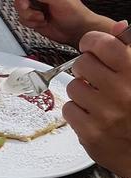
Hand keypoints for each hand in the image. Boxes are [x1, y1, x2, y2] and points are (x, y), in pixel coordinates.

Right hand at [14, 0, 113, 46]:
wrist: (76, 31)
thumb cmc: (74, 14)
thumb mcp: (59, 0)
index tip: (26, 3)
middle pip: (20, 1)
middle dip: (25, 8)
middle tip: (31, 10)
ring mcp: (36, 7)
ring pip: (20, 10)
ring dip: (29, 17)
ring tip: (42, 18)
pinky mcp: (33, 18)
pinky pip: (22, 19)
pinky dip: (30, 23)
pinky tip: (41, 22)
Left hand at [63, 22, 130, 177]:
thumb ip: (129, 53)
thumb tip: (118, 27)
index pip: (105, 45)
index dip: (92, 41)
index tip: (90, 45)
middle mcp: (121, 92)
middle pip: (82, 64)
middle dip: (85, 68)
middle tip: (94, 77)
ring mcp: (105, 114)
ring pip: (73, 87)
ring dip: (82, 92)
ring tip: (98, 100)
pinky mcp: (91, 133)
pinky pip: (69, 110)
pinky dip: (77, 112)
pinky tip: (92, 116)